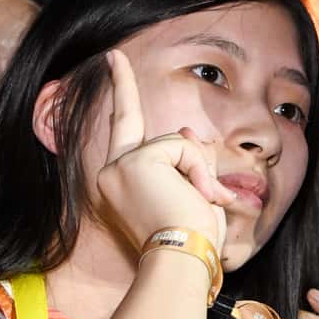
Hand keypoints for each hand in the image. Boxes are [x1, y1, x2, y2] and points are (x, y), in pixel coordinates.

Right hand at [87, 48, 236, 257]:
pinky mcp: (138, 160)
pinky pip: (184, 146)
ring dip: (200, 172)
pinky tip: (197, 195)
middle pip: (167, 139)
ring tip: (198, 204)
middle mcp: (112, 171)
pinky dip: (199, 170)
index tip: (115, 57)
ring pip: (179, 142)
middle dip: (196, 165)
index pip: (123, 127)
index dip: (121, 89)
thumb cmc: (189, 241)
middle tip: (205, 200)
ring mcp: (121, 164)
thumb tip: (186, 129)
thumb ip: (184, 158)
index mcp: (119, 182)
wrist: (179, 261)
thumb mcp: (190, 193)